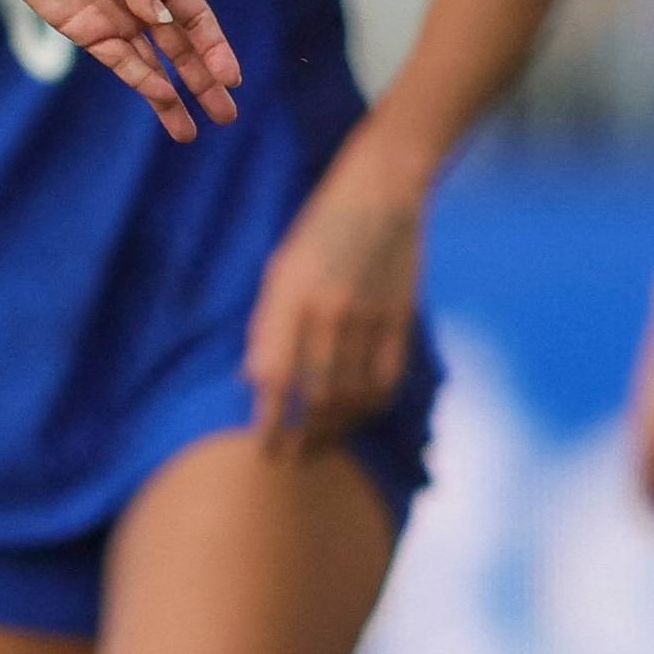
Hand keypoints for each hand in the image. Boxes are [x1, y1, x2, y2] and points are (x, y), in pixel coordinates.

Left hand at [0, 0, 241, 140]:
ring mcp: (116, 20)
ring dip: (174, 97)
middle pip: (182, 48)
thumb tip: (159, 19)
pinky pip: (122, 62)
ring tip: (191, 132)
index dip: (215, 45)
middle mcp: (141, 2)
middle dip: (204, 81)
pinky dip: (142, 82)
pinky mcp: (88, 33)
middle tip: (227, 115)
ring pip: (154, 65)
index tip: (231, 77)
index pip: (195, 15)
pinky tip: (161, 101)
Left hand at [244, 156, 421, 449]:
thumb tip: (251, 381)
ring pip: (354, 393)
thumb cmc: (317, 231)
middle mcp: (329, 309)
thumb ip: (266, 326)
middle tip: (290, 459)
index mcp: (290, 295)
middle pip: (317, 395)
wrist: (380, 194)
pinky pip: (388, 378)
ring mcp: (370, 315)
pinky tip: (355, 417)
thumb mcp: (278, 269)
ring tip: (319, 445)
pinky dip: (370, 406)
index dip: (270, 420)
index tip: (263, 448)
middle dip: (303, 435)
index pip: (277, 375)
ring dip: (336, 428)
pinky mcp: (402, 318)